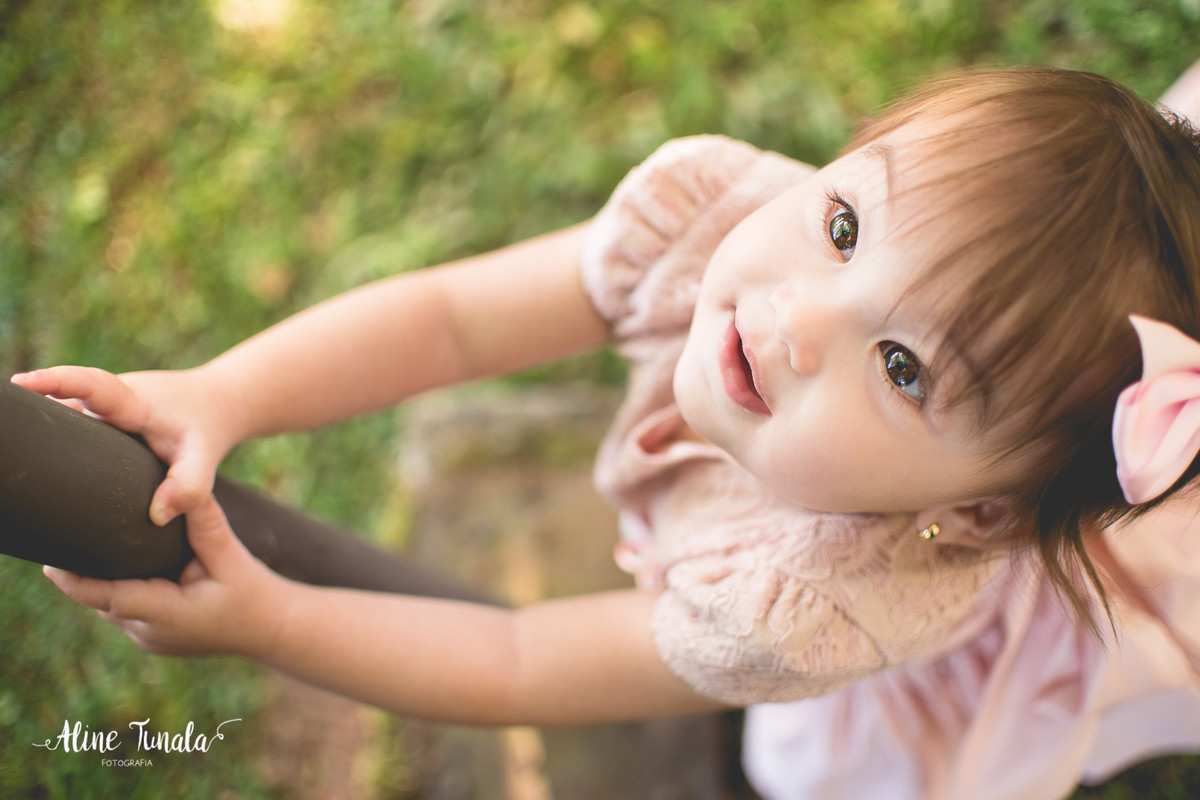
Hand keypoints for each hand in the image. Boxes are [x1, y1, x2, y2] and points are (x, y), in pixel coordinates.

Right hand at [10, 365, 248, 524]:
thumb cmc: (207, 429)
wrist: (215, 405)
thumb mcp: (206, 456)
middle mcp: (109, 400)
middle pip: (61, 398)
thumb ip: (190, 486)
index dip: (58, 382)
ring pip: (61, 412)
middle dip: (26, 405)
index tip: (22, 384)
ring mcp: (100, 409)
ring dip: (32, 424)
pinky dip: (47, 436)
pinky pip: (67, 424)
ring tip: (4, 454)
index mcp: (133, 401)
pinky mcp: (97, 421)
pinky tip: (22, 465)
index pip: (94, 385)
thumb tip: (157, 517)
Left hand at [43, 496, 290, 657]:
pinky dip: (116, 586)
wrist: (271, 628)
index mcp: (170, 615)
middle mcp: (151, 633)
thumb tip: (187, 490)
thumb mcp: (233, 557)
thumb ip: (206, 525)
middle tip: (63, 535)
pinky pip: (123, 608)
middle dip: (81, 573)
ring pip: (109, 605)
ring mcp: (149, 638)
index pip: (112, 598)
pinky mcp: (151, 634)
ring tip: (81, 541)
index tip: (49, 564)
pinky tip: (112, 559)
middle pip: (102, 600)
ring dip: (98, 580)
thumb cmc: (253, 593)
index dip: (77, 582)